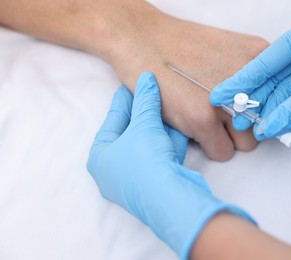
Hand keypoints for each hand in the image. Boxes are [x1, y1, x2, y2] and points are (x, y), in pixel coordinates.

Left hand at [87, 72, 254, 258]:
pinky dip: (169, 141)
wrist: (170, 200)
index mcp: (100, 157)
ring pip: (149, 144)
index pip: (113, 119)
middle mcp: (114, 170)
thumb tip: (146, 78)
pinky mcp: (156, 185)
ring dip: (161, 126)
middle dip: (146, 112)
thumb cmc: (146, 161)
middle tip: (153, 90)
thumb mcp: (144, 125)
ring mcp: (135, 180)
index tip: (134, 82)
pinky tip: (180, 127)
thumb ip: (145, 100)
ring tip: (169, 104)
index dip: (125, 98)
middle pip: (132, 132)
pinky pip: (160, 156)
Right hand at [101, 2, 268, 159]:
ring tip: (204, 121)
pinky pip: (222, 152)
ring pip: (247, 144)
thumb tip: (261, 107)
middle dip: (243, 126)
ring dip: (227, 138)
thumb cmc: (181, 45)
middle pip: (265, 125)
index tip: (245, 113)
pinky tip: (191, 126)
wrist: (141, 38)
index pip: (280, 102)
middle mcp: (251, 79)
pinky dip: (208, 146)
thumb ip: (250, 74)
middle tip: (219, 116)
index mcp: (261, 58)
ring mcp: (228, 101)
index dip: (260, 111)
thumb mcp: (228, 48)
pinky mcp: (203, 119)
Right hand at [210, 15, 290, 139]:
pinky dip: (286, 112)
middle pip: (271, 78)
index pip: (264, 62)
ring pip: (283, 92)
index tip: (220, 94)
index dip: (241, 81)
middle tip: (236, 117)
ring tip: (252, 127)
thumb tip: (270, 127)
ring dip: (269, 109)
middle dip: (254, 99)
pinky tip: (273, 124)